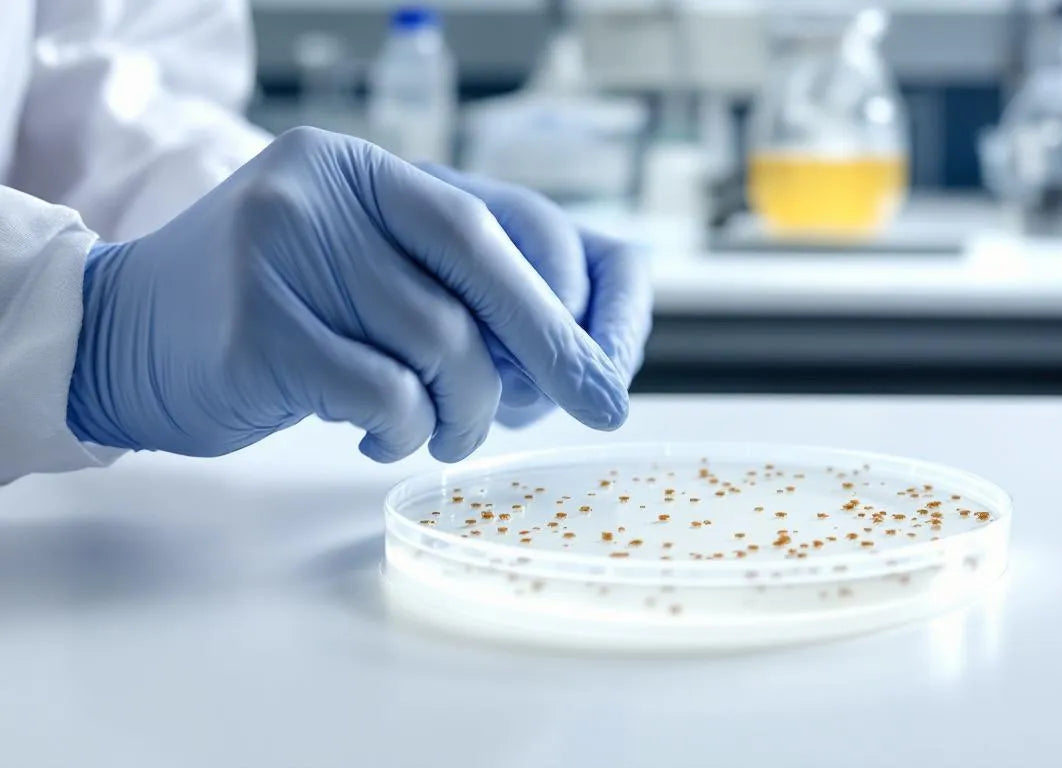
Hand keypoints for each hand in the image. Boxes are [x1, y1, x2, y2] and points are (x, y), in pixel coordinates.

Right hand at [67, 127, 629, 462]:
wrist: (123, 337)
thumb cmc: (274, 314)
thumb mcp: (362, 269)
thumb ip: (451, 286)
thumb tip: (579, 351)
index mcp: (364, 169)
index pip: (497, 223)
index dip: (562, 297)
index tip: (603, 364)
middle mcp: (325, 192)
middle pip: (480, 274)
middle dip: (551, 350)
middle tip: (597, 404)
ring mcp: (284, 253)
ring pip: (441, 345)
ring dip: (463, 411)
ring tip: (441, 433)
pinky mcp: (256, 328)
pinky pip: (383, 393)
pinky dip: (404, 430)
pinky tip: (380, 437)